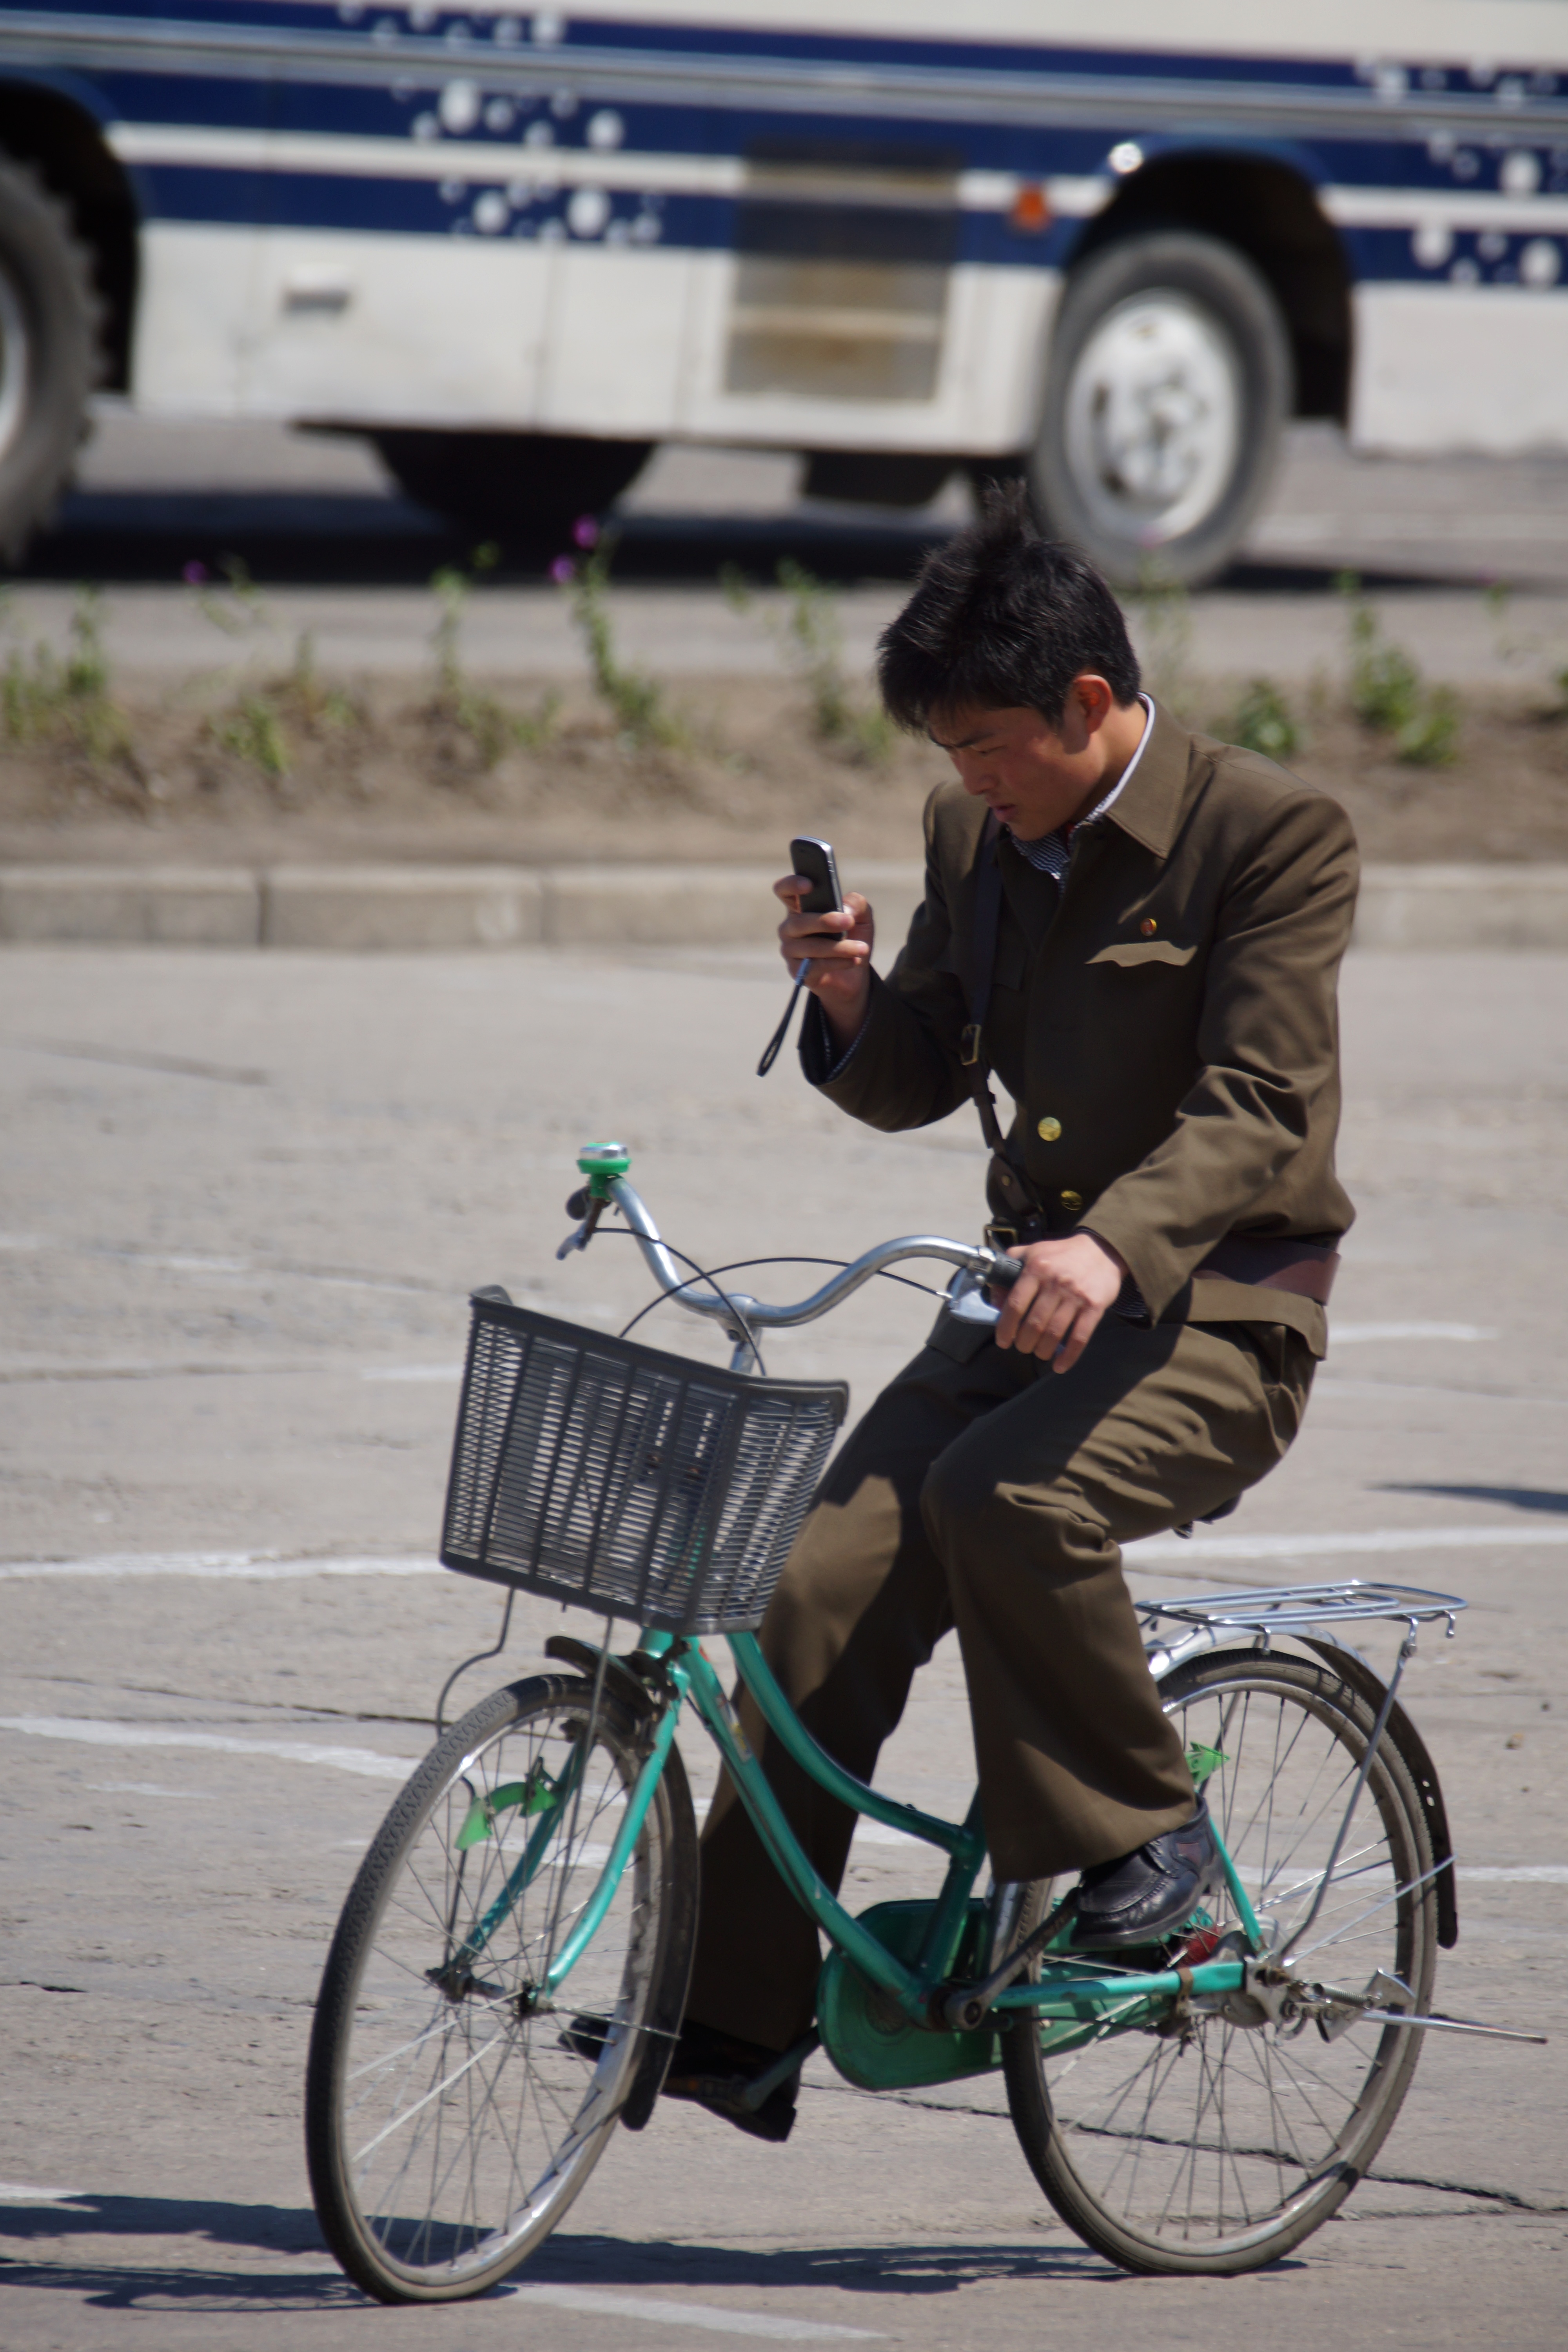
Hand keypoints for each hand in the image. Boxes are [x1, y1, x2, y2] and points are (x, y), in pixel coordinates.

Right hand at [773, 875, 873, 1048]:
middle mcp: (791, 927)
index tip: (810, 885)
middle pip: (798, 922)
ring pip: (808, 946)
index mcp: (802, 907)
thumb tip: (844, 909)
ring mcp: (791, 950)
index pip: (784, 890)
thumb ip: (856, 903)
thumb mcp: (862, 916)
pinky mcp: (797, 971)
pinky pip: (814, 966)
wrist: (855, 974)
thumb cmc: (852, 937)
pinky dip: (837, 962)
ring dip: (838, 947)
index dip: (792, 884)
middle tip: (849, 922)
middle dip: (824, 921)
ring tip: (862, 948)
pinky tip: (854, 961)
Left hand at [992, 1231, 1128, 1371]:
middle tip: (1022, 1347)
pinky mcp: (1094, 1307)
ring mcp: (1076, 1296)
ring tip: (1039, 1353)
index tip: (1003, 1341)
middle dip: (1024, 1342)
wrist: (1101, 1251)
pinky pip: (1079, 1337)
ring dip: (1043, 1350)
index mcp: (1036, 1268)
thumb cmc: (1061, 1254)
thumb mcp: (1031, 1252)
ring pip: (1054, 1333)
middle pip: (1034, 1323)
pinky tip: (1060, 1366)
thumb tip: (995, 1300)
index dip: (1005, 1327)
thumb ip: (1009, 1270)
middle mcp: (1055, 1282)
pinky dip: (1068, 1356)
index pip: (1015, 1304)